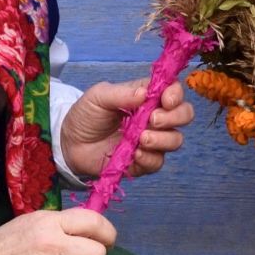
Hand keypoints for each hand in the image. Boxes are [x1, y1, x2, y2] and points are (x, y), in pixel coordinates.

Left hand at [59, 79, 192, 180]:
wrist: (69, 144)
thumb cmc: (85, 115)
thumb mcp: (99, 97)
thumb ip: (122, 93)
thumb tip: (145, 93)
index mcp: (147, 97)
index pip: (174, 92)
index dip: (176, 95)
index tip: (166, 100)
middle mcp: (154, 118)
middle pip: (184, 115)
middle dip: (174, 117)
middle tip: (152, 120)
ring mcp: (151, 141)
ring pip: (175, 140)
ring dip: (162, 140)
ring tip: (141, 139)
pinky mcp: (142, 162)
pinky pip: (158, 162)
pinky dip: (149, 158)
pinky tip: (134, 153)